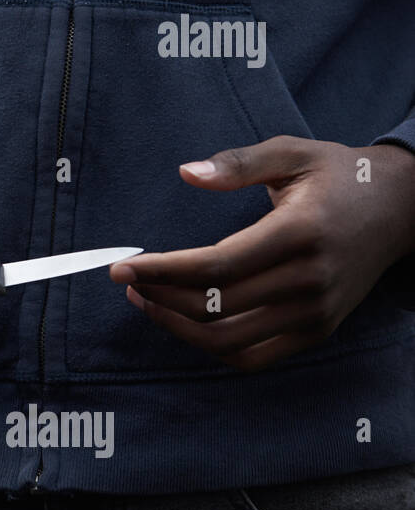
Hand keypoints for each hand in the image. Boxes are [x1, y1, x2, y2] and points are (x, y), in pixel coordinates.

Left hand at [108, 136, 414, 370]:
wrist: (401, 209)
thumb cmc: (338, 176)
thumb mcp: (292, 152)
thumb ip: (237, 163)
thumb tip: (187, 172)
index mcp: (300, 233)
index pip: (216, 267)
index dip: (162, 271)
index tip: (122, 267)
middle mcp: (311, 280)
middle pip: (215, 306)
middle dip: (159, 296)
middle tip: (127, 279)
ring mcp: (317, 313)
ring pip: (228, 340)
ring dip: (176, 325)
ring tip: (146, 300)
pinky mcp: (317, 331)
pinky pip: (252, 357)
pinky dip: (210, 346)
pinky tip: (183, 320)